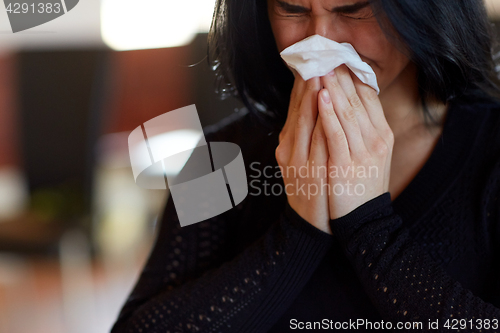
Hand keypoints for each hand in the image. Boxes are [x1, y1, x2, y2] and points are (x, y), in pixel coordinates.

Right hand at [276, 73, 331, 233]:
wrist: (311, 224)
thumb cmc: (312, 188)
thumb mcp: (303, 159)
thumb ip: (307, 135)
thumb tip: (320, 107)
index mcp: (287, 145)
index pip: (294, 108)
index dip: (302, 85)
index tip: (313, 63)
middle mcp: (288, 149)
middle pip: (297, 111)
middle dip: (307, 84)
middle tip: (317, 59)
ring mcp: (298, 161)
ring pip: (304, 122)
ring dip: (312, 98)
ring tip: (320, 74)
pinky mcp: (310, 172)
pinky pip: (316, 142)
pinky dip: (321, 122)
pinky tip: (326, 107)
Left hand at [318, 65, 393, 219]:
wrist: (362, 220)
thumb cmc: (361, 184)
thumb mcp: (369, 154)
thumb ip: (362, 129)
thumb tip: (349, 102)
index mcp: (381, 135)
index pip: (369, 98)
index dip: (354, 77)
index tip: (340, 59)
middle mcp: (376, 140)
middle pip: (358, 101)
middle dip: (341, 77)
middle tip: (328, 56)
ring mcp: (362, 153)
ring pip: (348, 113)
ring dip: (334, 88)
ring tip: (323, 68)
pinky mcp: (345, 165)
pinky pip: (336, 134)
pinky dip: (329, 113)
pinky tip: (321, 96)